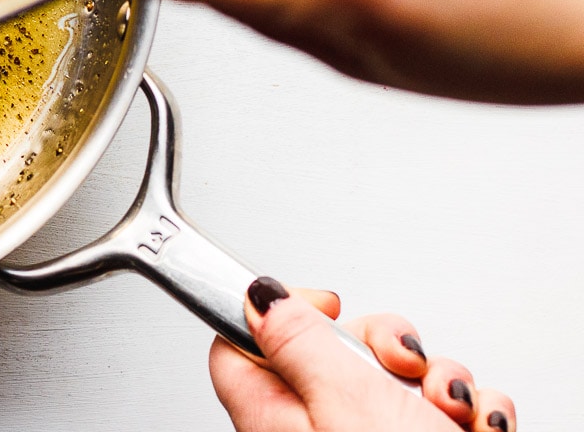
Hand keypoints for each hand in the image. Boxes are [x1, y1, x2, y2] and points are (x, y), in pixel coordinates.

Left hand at [209, 277, 514, 431]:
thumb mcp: (342, 398)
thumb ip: (296, 340)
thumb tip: (254, 295)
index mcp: (274, 416)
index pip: (240, 345)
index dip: (277, 311)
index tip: (325, 306)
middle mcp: (317, 430)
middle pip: (329, 349)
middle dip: (382, 343)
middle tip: (399, 363)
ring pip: (395, 374)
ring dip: (437, 378)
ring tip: (447, 406)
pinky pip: (442, 405)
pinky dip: (470, 407)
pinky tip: (475, 425)